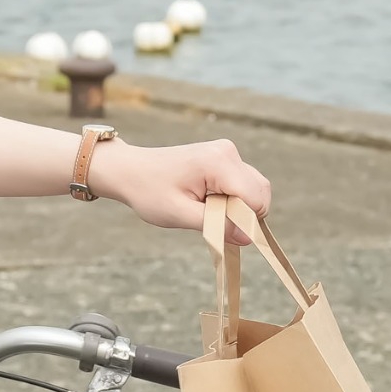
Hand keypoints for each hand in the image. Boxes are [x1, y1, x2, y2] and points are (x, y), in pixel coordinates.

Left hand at [88, 137, 271, 234]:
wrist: (130, 170)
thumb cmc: (149, 192)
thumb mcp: (180, 215)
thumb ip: (216, 226)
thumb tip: (248, 238)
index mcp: (218, 163)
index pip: (255, 199)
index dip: (245, 221)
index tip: (220, 230)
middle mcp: (228, 152)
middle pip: (260, 192)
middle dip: (244, 214)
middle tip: (211, 221)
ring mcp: (227, 152)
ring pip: (255, 188)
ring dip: (238, 207)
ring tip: (207, 210)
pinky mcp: (224, 157)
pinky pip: (243, 183)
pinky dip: (233, 199)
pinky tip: (208, 203)